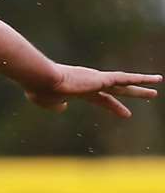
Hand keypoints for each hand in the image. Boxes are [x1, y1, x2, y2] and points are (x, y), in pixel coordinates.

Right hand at [24, 63, 159, 118]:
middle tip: (152, 94)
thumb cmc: (40, 91)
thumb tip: (63, 107)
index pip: (102, 99)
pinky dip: (139, 78)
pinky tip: (153, 80)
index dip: (114, 107)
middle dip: (135, 93)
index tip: (126, 114)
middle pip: (118, 89)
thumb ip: (55, 106)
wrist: (41, 79)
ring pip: (125, 81)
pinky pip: (124, 78)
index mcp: (81, 91)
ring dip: (143, 83)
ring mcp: (97, 80)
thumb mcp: (47, 103)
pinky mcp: (100, 78)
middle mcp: (91, 83)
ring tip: (160, 82)